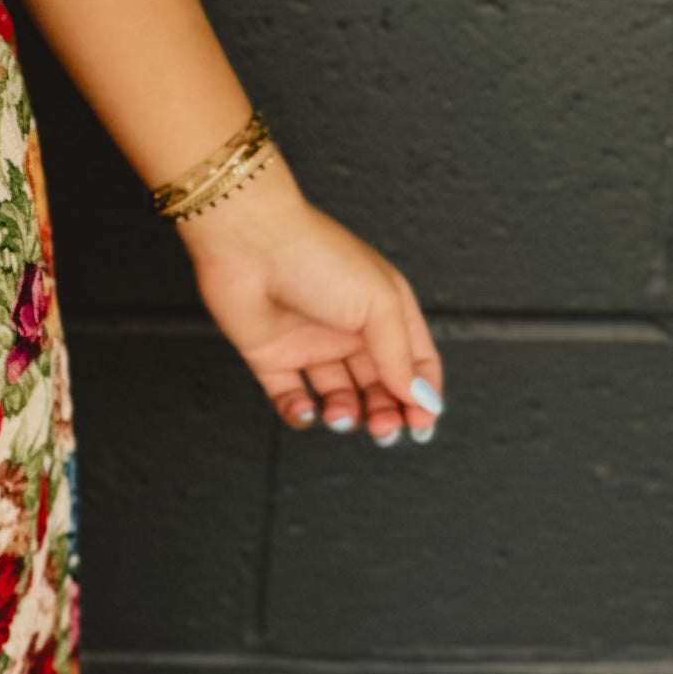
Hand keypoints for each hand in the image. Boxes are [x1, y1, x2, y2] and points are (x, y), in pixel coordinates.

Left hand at [181, 167, 442, 444]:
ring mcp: (310, 344)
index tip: (422, 425)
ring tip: (343, 416)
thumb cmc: (320, 259)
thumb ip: (401, 356)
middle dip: (386, 413)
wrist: (250, 241)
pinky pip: (289, 397)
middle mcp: (349, 330)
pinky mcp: (270, 356)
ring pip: (339, 397)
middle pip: (379, 386)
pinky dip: (299, 414)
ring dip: (347, 416)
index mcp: (385, 312)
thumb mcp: (380, 305)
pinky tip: (307, 412)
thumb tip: (421, 398)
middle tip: (384, 431)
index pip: (415, 364)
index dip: (423, 396)